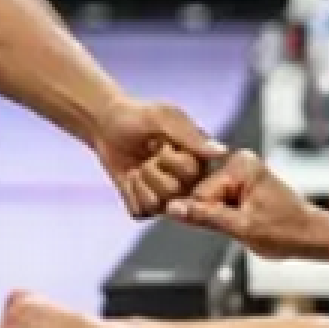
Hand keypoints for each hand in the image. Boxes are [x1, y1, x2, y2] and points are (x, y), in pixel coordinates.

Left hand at [92, 98, 222, 217]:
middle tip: (148, 153)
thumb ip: (191, 137)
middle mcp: (189, 183)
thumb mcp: (164, 117)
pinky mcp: (147, 206)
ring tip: (140, 166)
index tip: (162, 142)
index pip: (191, 172)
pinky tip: (131, 178)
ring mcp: (168, 197)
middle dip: (153, 169)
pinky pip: (140, 211)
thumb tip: (222, 152)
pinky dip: (131, 193)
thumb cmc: (138, 116)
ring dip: (141, 181)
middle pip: (174, 191)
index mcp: (200, 161)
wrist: (106, 124)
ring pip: (158, 205)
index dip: (169, 158)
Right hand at [164, 149, 324, 259]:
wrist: (311, 234)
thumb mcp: (242, 228)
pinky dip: (226, 213)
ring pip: (209, 198)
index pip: (200, 193)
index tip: (231, 226)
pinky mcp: (241, 181)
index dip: (209, 216)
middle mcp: (239, 162)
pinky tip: (244, 219)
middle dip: (216, 214)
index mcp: (240, 166)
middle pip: (203, 193)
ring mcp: (240, 170)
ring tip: (248, 222)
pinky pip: (218, 198)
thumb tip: (172, 208)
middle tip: (242, 225)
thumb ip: (205, 216)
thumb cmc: (287, 231)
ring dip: (221, 215)